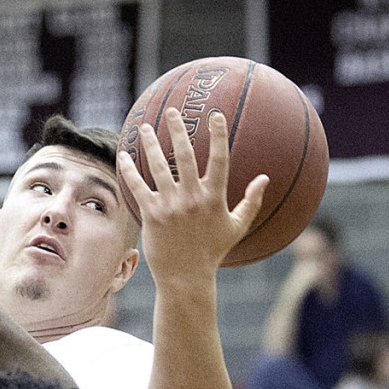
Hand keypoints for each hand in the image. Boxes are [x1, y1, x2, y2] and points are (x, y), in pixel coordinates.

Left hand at [117, 107, 268, 284]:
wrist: (185, 277)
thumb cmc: (212, 252)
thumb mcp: (236, 227)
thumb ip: (251, 202)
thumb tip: (265, 178)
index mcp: (214, 198)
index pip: (219, 159)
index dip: (218, 135)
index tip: (215, 114)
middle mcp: (192, 198)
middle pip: (184, 155)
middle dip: (178, 130)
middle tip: (172, 111)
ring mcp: (170, 206)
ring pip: (158, 167)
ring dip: (151, 144)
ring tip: (145, 128)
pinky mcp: (151, 215)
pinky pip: (138, 187)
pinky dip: (130, 171)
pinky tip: (124, 156)